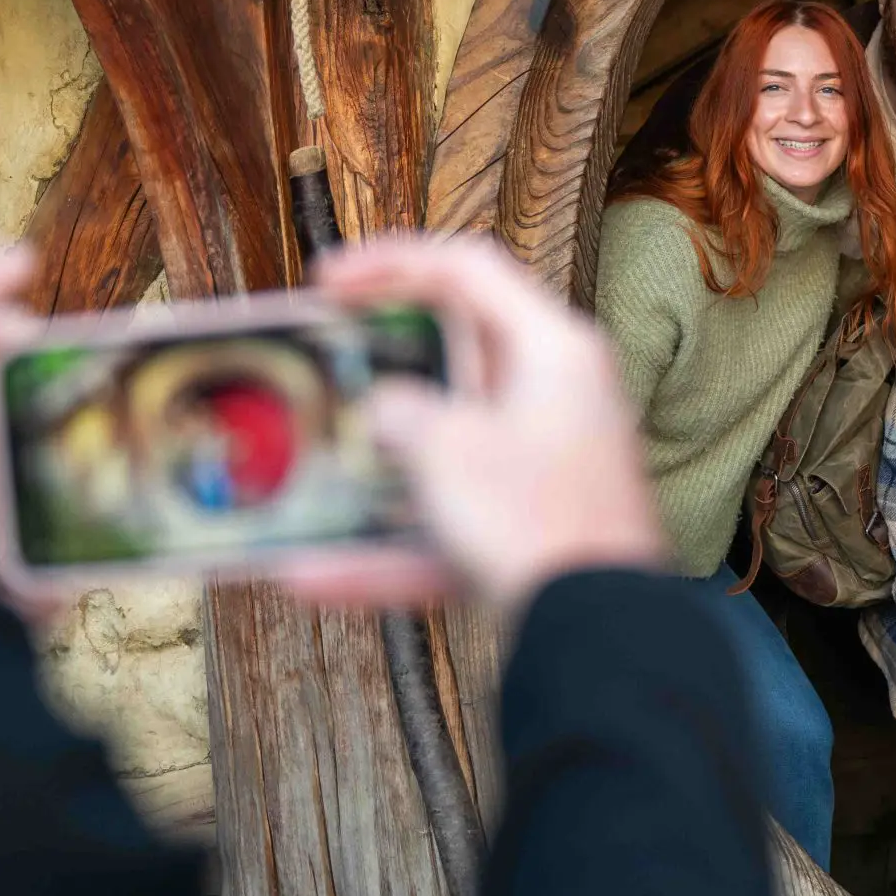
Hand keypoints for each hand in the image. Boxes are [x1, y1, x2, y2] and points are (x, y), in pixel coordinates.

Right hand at [301, 231, 668, 615]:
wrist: (594, 633)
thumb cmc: (534, 519)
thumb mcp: (447, 448)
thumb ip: (403, 413)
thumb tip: (389, 410)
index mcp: (553, 350)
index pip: (470, 269)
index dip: (393, 262)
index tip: (328, 280)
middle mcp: (557, 402)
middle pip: (455, 364)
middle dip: (380, 373)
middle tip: (320, 370)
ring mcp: (545, 472)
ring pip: (443, 455)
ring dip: (373, 470)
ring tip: (301, 473)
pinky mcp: (532, 538)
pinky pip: (447, 531)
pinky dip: (386, 551)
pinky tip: (310, 577)